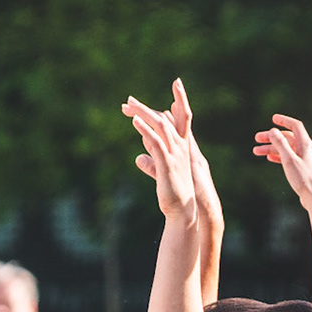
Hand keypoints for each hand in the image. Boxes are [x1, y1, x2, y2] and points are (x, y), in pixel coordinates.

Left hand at [123, 80, 203, 218]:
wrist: (183, 209)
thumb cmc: (172, 193)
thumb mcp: (160, 173)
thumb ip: (151, 162)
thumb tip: (139, 158)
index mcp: (180, 147)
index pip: (172, 121)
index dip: (157, 110)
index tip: (139, 105)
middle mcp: (180, 146)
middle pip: (163, 119)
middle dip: (146, 108)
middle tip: (128, 101)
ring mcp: (175, 153)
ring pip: (160, 126)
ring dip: (143, 113)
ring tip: (128, 106)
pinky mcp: (167, 163)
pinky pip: (156, 141)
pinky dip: (145, 129)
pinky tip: (135, 121)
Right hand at [252, 114, 311, 209]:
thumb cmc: (303, 179)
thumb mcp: (289, 160)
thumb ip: (280, 144)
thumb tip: (272, 130)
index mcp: (305, 144)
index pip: (295, 126)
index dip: (284, 120)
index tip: (273, 118)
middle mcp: (306, 149)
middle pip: (287, 137)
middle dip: (271, 137)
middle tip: (256, 138)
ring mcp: (304, 158)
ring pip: (285, 149)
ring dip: (271, 148)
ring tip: (256, 151)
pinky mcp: (301, 168)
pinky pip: (288, 157)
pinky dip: (278, 156)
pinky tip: (269, 157)